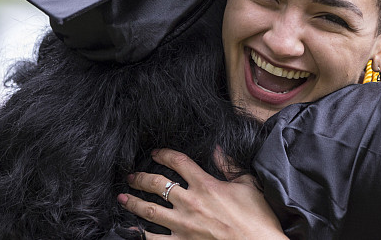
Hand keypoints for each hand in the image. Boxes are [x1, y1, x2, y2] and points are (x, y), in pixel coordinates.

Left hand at [119, 148, 285, 239]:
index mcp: (206, 185)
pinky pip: (154, 239)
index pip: (179, 162)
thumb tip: (217, 149)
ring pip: (149, 210)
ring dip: (132, 202)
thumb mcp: (248, 185)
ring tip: (123, 198)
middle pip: (157, 184)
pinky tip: (133, 228)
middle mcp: (191, 202)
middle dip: (141, 178)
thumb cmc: (258, 218)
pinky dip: (141, 233)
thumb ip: (229, 166)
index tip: (156, 153)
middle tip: (132, 176)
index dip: (164, 154)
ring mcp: (184, 225)